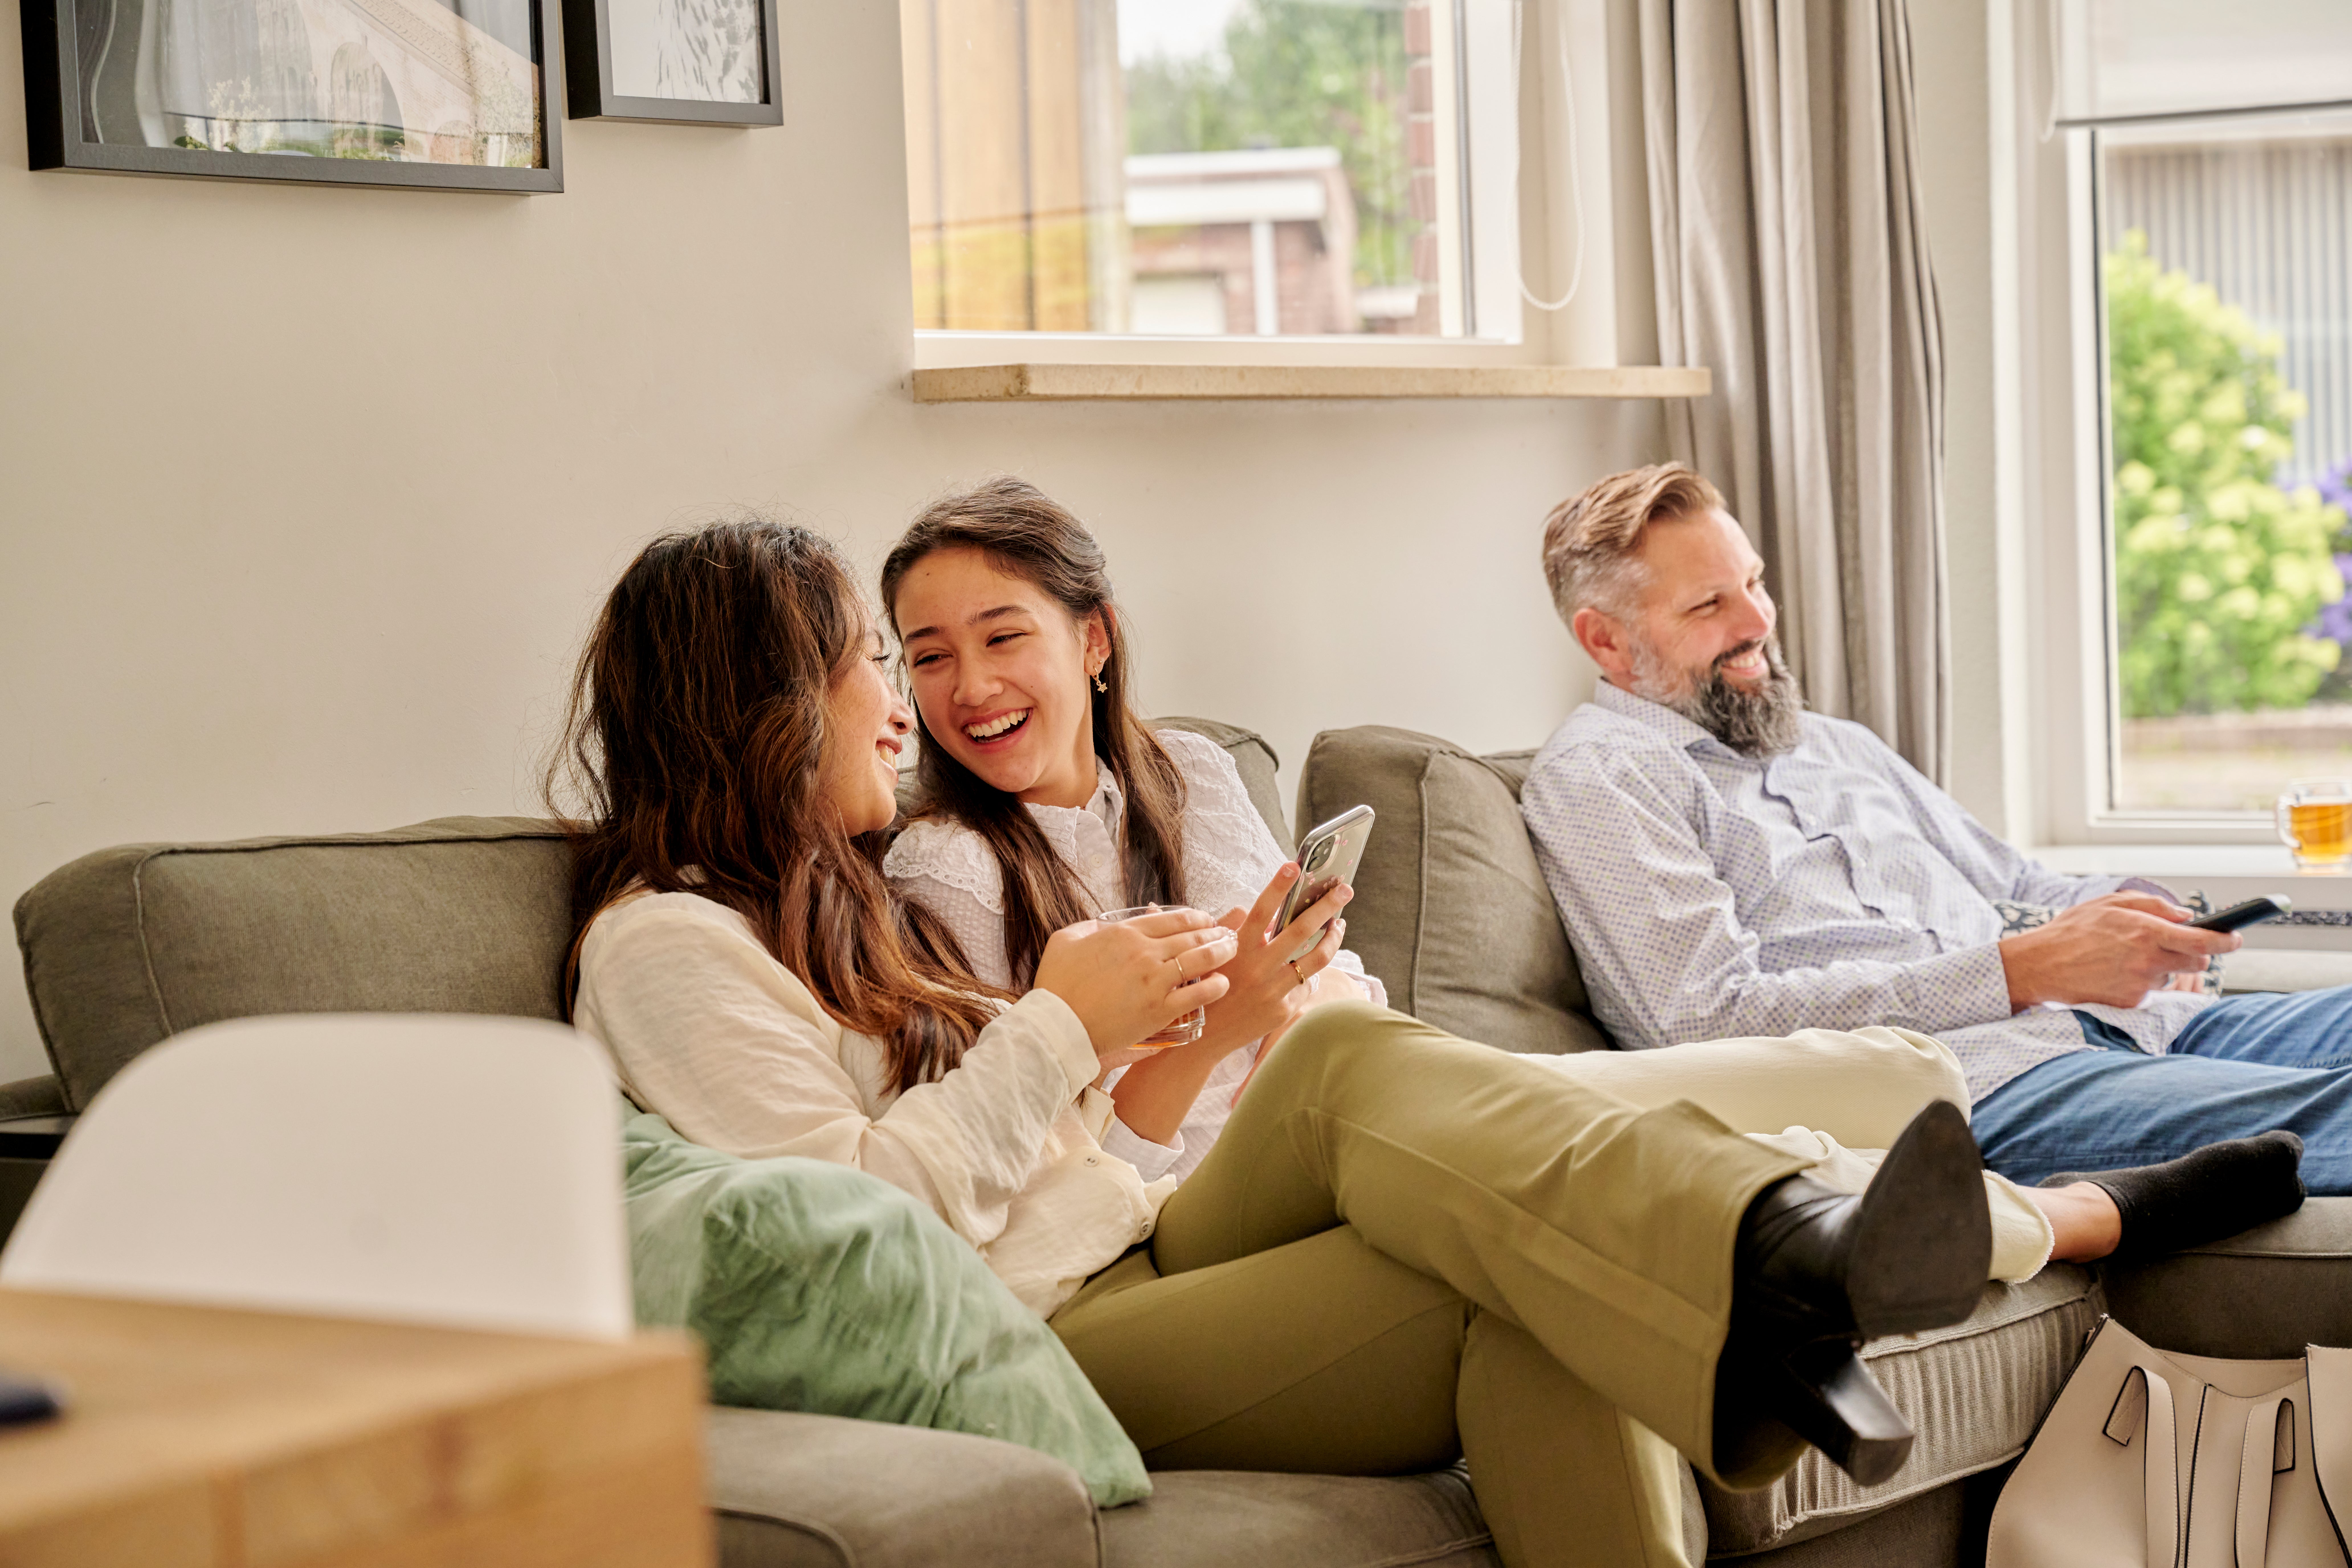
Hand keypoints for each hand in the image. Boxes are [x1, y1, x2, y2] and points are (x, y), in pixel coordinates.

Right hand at [1033, 907, 1237, 1066]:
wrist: (1056, 1027)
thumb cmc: (1056, 986)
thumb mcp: (1064, 941)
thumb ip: (1088, 928)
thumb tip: (1102, 926)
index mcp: (1123, 933)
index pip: (1173, 918)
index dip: (1197, 916)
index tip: (1207, 919)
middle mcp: (1143, 952)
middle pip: (1193, 934)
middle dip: (1217, 931)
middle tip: (1230, 933)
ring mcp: (1154, 981)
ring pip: (1201, 959)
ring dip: (1222, 951)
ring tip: (1234, 950)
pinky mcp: (1159, 1010)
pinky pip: (1198, 994)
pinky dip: (1215, 986)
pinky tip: (1223, 983)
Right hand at [1196, 862, 1351, 1055]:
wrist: (1203, 1038)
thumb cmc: (1205, 987)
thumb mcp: (1210, 953)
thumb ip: (1230, 928)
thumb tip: (1250, 909)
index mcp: (1237, 948)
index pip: (1262, 910)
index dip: (1278, 886)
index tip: (1295, 866)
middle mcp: (1258, 967)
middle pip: (1300, 930)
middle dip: (1326, 906)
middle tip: (1344, 889)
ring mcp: (1272, 990)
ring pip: (1315, 958)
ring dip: (1332, 937)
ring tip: (1339, 924)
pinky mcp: (1282, 1010)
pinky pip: (1304, 985)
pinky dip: (1308, 971)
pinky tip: (1310, 964)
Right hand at [1999, 893, 2237, 1010]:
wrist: (2038, 966)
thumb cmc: (2072, 930)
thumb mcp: (2108, 903)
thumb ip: (2153, 905)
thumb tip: (2186, 915)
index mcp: (2146, 931)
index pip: (2203, 941)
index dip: (2227, 940)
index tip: (2235, 938)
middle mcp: (2147, 960)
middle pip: (2197, 963)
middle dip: (2192, 954)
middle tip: (2168, 946)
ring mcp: (2140, 985)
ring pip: (2171, 977)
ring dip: (2159, 968)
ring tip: (2125, 959)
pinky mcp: (2131, 1003)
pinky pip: (2150, 992)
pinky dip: (2140, 983)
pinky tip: (2115, 974)